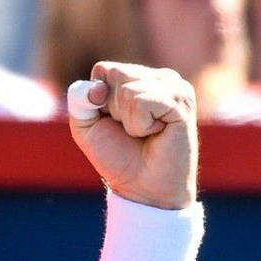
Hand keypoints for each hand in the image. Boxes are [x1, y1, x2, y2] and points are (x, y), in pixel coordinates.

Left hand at [68, 61, 198, 209]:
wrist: (144, 190)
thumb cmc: (120, 158)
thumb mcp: (87, 127)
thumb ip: (79, 100)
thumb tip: (97, 87)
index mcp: (141, 78)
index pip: (104, 69)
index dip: (99, 100)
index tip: (116, 123)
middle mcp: (161, 77)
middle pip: (115, 75)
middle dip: (113, 109)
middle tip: (134, 131)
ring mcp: (175, 87)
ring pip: (127, 89)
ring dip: (127, 120)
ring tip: (145, 134)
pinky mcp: (181, 102)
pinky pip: (141, 102)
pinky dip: (139, 125)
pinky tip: (156, 133)